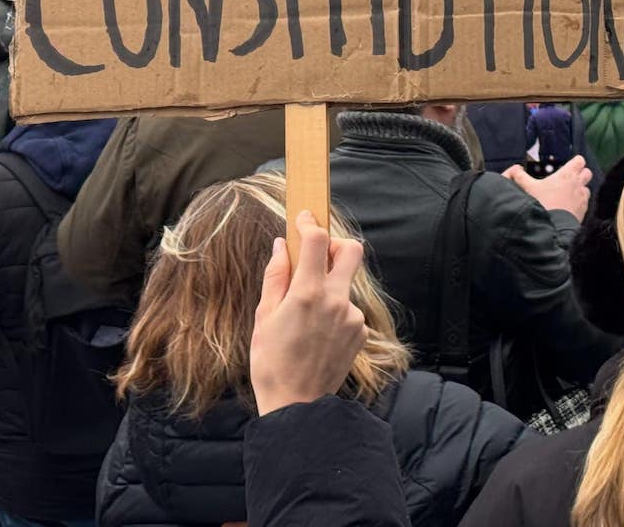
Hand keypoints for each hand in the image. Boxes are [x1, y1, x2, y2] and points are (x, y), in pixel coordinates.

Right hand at [250, 210, 366, 415]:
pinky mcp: (360, 333)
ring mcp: (352, 318)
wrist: (297, 406)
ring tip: (307, 311)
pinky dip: (335, 309)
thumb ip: (275, 276)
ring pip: (347, 282)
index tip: (304, 217)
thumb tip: (281, 245)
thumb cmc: (271, 361)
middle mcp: (336, 300)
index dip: (310, 223)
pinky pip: (349, 308)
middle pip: (351, 250)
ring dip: (331, 283)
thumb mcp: (263, 316)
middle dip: (336, 244)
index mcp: (307, 293)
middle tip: (318, 254)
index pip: (317, 240)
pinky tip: (318, 330)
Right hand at [503, 155, 590, 221]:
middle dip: (580, 173)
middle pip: (587, 173)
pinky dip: (579, 202)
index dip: (576, 161)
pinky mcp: (583, 211)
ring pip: (586, 188)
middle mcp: (578, 185)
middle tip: (570, 177)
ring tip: (568, 192)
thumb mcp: (527, 186)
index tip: (570, 163)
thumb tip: (515, 169)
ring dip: (580, 188)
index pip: (579, 161)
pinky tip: (568, 205)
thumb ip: (520, 176)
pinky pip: (584, 203)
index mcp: (567, 175)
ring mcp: (582, 198)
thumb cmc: (542, 203)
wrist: (552, 225)